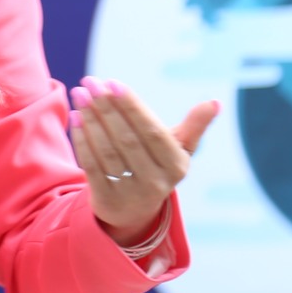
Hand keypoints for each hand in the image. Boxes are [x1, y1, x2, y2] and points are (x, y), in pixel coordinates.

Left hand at [70, 78, 217, 246]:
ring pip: (107, 150)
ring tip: (80, 93)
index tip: (113, 82)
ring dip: (92, 119)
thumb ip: (194, 126)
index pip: (151, 131)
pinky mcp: (107, 201)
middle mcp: (156, 183)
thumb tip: (215, 103)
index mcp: (176, 166)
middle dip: (107, 107)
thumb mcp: (179, 150)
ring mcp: (130, 194)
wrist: (134, 210)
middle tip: (91, 82)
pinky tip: (76, 117)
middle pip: (126, 138)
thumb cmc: (157, 166)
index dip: (131, 106)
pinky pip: (91, 166)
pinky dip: (83, 140)